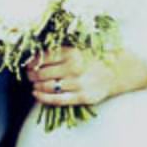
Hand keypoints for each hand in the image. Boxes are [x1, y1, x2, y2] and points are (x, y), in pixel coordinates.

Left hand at [26, 47, 146, 106]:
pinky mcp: (83, 97)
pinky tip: (36, 94)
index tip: (27, 63)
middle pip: (43, 72)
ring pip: (48, 86)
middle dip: (31, 74)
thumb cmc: (95, 57)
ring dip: (36, 86)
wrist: (118, 71)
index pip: (43, 57)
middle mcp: (74, 67)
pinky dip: (43, 98)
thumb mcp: (79, 47)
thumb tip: (35, 55)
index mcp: (72, 52)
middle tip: (28, 74)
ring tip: (33, 84)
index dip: (31, 61)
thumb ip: (60, 50)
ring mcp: (78, 83)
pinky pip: (58, 100)